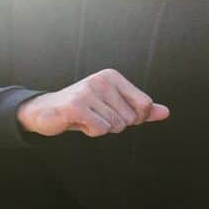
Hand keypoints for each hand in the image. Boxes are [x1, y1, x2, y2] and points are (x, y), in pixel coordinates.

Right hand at [17, 69, 169, 136]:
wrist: (44, 111)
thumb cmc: (81, 109)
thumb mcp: (113, 106)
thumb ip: (139, 109)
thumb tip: (165, 112)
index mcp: (112, 76)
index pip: (145, 105)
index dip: (134, 118)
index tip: (112, 112)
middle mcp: (101, 80)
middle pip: (130, 118)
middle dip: (114, 124)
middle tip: (94, 116)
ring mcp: (87, 92)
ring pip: (115, 126)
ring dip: (101, 128)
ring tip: (85, 118)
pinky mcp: (76, 106)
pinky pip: (100, 129)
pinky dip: (90, 132)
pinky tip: (78, 122)